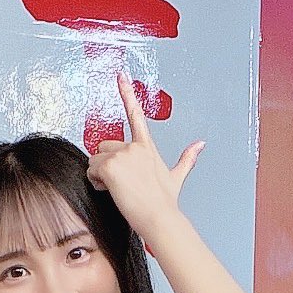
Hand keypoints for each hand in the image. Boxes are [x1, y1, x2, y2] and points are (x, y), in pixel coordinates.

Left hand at [85, 71, 201, 235]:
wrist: (159, 217)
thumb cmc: (165, 201)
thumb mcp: (176, 176)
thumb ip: (187, 158)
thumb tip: (201, 144)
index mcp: (147, 147)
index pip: (136, 115)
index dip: (127, 93)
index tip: (120, 75)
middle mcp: (134, 146)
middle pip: (104, 146)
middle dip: (106, 164)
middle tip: (120, 183)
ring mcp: (122, 154)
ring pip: (95, 160)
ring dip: (100, 175)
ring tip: (118, 189)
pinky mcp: (110, 165)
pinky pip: (91, 170)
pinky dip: (96, 182)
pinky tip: (111, 191)